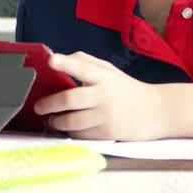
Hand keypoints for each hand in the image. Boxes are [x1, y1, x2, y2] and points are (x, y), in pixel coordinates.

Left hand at [34, 52, 166, 140]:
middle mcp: (104, 95)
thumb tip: (59, 58)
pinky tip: (66, 128)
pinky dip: (69, 132)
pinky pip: (80, 134)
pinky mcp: (106, 133)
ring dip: (55, 121)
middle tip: (38, 106)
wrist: (154, 111)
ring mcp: (106, 116)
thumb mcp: (110, 70)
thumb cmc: (127, 89)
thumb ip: (85, 62)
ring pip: (71, 121)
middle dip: (49, 104)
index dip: (65, 63)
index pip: (82, 67)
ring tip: (50, 119)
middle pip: (70, 99)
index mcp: (104, 77)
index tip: (51, 60)